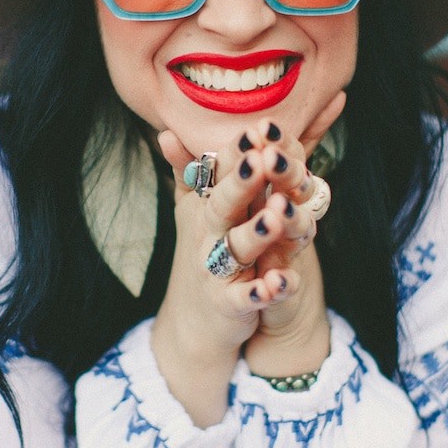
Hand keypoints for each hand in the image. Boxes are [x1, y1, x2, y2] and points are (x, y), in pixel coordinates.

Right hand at [153, 92, 344, 417]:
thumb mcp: (198, 208)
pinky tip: (281, 283)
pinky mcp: (228, 304)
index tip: (255, 127)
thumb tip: (166, 128)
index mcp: (207, 205)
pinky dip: (263, 292)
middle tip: (259, 160)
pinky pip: (246, 298)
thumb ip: (203, 167)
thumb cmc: (205, 252)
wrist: (196, 321)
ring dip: (256, 234)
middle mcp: (208, 233)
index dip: (236, 151)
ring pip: (237, 248)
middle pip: (224, 204)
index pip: (219, 171)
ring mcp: (216, 270)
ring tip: (276, 218)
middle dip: (241, 183)